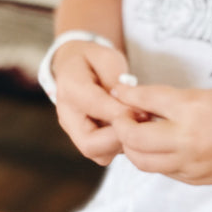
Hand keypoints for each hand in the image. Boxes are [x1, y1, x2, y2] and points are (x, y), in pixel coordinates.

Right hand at [52, 40, 130, 164]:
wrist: (75, 69)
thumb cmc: (93, 62)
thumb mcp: (106, 58)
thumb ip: (116, 78)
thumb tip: (129, 105)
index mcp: (70, 88)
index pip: (94, 106)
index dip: (120, 112)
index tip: (142, 111)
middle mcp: (68, 117)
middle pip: (90, 144)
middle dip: (120, 138)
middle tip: (141, 124)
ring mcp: (76, 134)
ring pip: (101, 154)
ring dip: (124, 143)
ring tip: (138, 124)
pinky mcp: (88, 144)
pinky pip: (107, 154)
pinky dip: (123, 145)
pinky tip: (132, 129)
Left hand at [109, 83, 211, 183]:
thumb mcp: (208, 96)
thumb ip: (173, 102)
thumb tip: (139, 103)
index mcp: (192, 111)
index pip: (145, 101)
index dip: (126, 96)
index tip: (119, 92)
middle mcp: (188, 141)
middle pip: (133, 138)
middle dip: (122, 126)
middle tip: (125, 116)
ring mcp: (191, 166)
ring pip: (142, 161)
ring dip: (134, 147)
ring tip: (142, 133)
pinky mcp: (195, 180)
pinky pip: (162, 170)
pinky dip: (154, 158)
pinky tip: (162, 146)